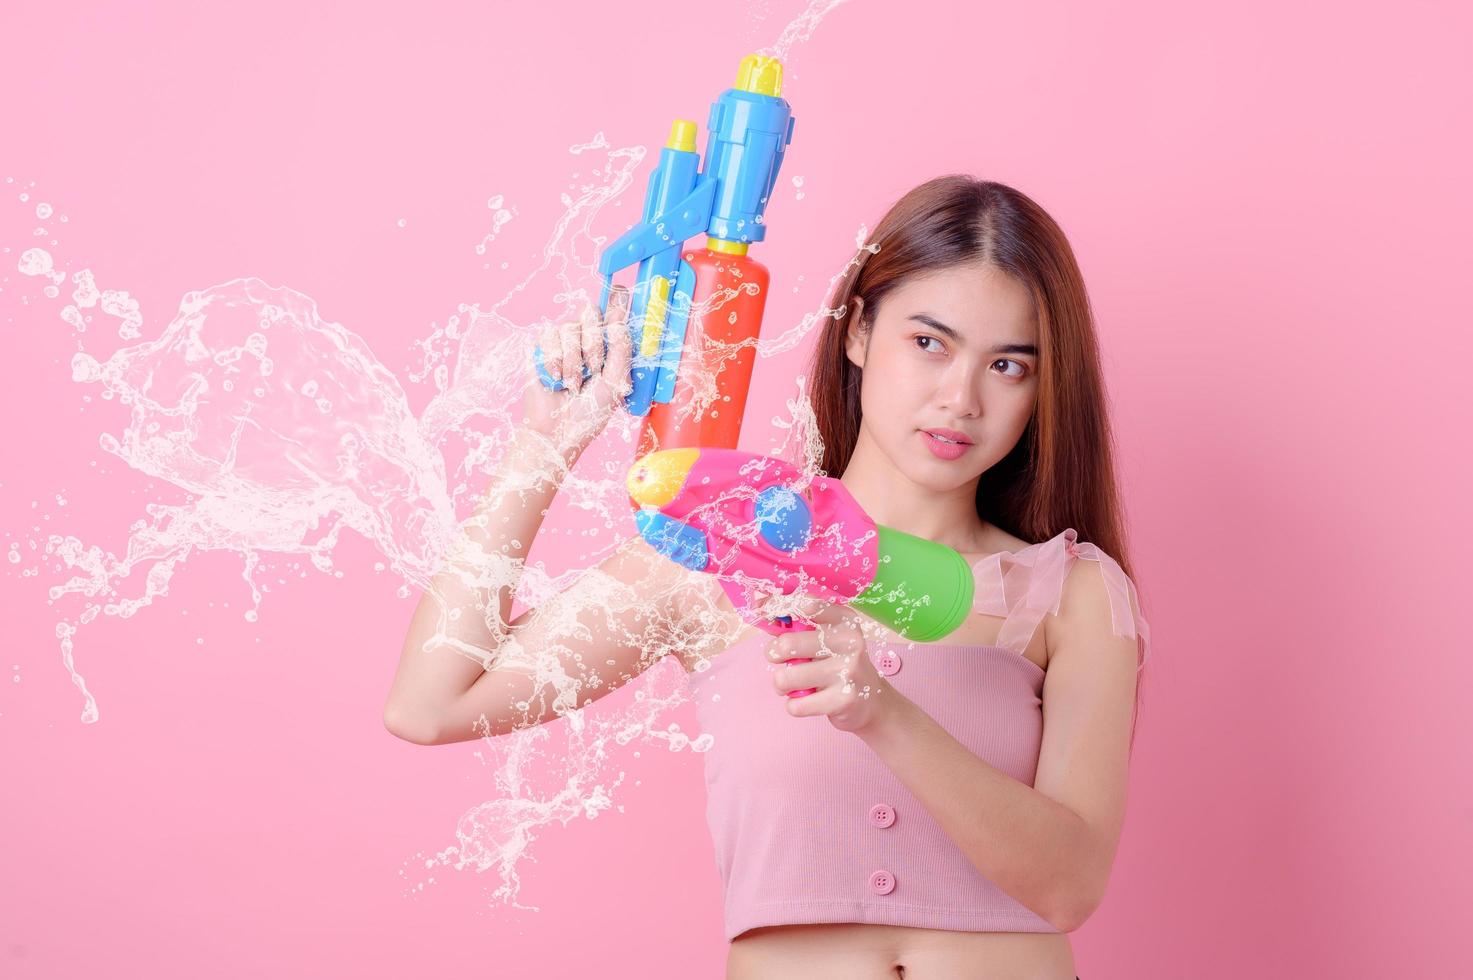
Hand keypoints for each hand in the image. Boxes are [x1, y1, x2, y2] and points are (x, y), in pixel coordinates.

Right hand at [520, 285, 633, 459]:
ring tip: (573, 384)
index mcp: (609, 346)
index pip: (614, 313)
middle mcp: (586, 338)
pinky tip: (556, 378)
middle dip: (593, 342)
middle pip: (590, 312)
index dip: (616, 299)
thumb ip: (621, 350)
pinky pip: (548, 335)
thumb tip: (619, 320)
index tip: (620, 288)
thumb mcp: (616, 382)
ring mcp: (562, 341)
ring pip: (569, 327)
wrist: (558, 430)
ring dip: (573, 360)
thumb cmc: (590, 412)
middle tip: (593, 367)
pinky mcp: (541, 347)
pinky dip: (554, 359)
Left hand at [761, 597, 901, 735]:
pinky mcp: (843, 700)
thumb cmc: (838, 663)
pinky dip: (794, 705)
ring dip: (782, 684)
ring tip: (794, 684)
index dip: (776, 607)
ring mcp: (847, 671)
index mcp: (844, 620)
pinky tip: (808, 700)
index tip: (764, 612)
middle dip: (773, 654)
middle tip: (781, 660)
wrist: (872, 701)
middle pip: (786, 644)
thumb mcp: (828, 637)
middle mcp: (849, 642)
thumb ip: (799, 624)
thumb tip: (760, 606)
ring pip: (785, 678)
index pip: (805, 605)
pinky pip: (795, 705)